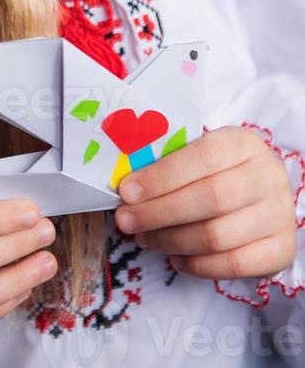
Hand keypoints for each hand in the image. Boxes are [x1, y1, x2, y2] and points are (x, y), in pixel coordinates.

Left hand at [115, 125, 296, 279]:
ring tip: (144, 238)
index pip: (203, 157)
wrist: (262, 194)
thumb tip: (128, 187)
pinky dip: (196, 265)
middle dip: (159, 212)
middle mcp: (268, 176)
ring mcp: (279, 215)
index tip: (127, 191)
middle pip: (210, 199)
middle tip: (126, 220)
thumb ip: (169, 164)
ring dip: (171, 241)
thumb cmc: (219, 170)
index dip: (162, 177)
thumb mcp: (199, 153)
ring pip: (217, 236)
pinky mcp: (282, 250)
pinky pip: (233, 265)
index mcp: (244, 143)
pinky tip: (174, 257)